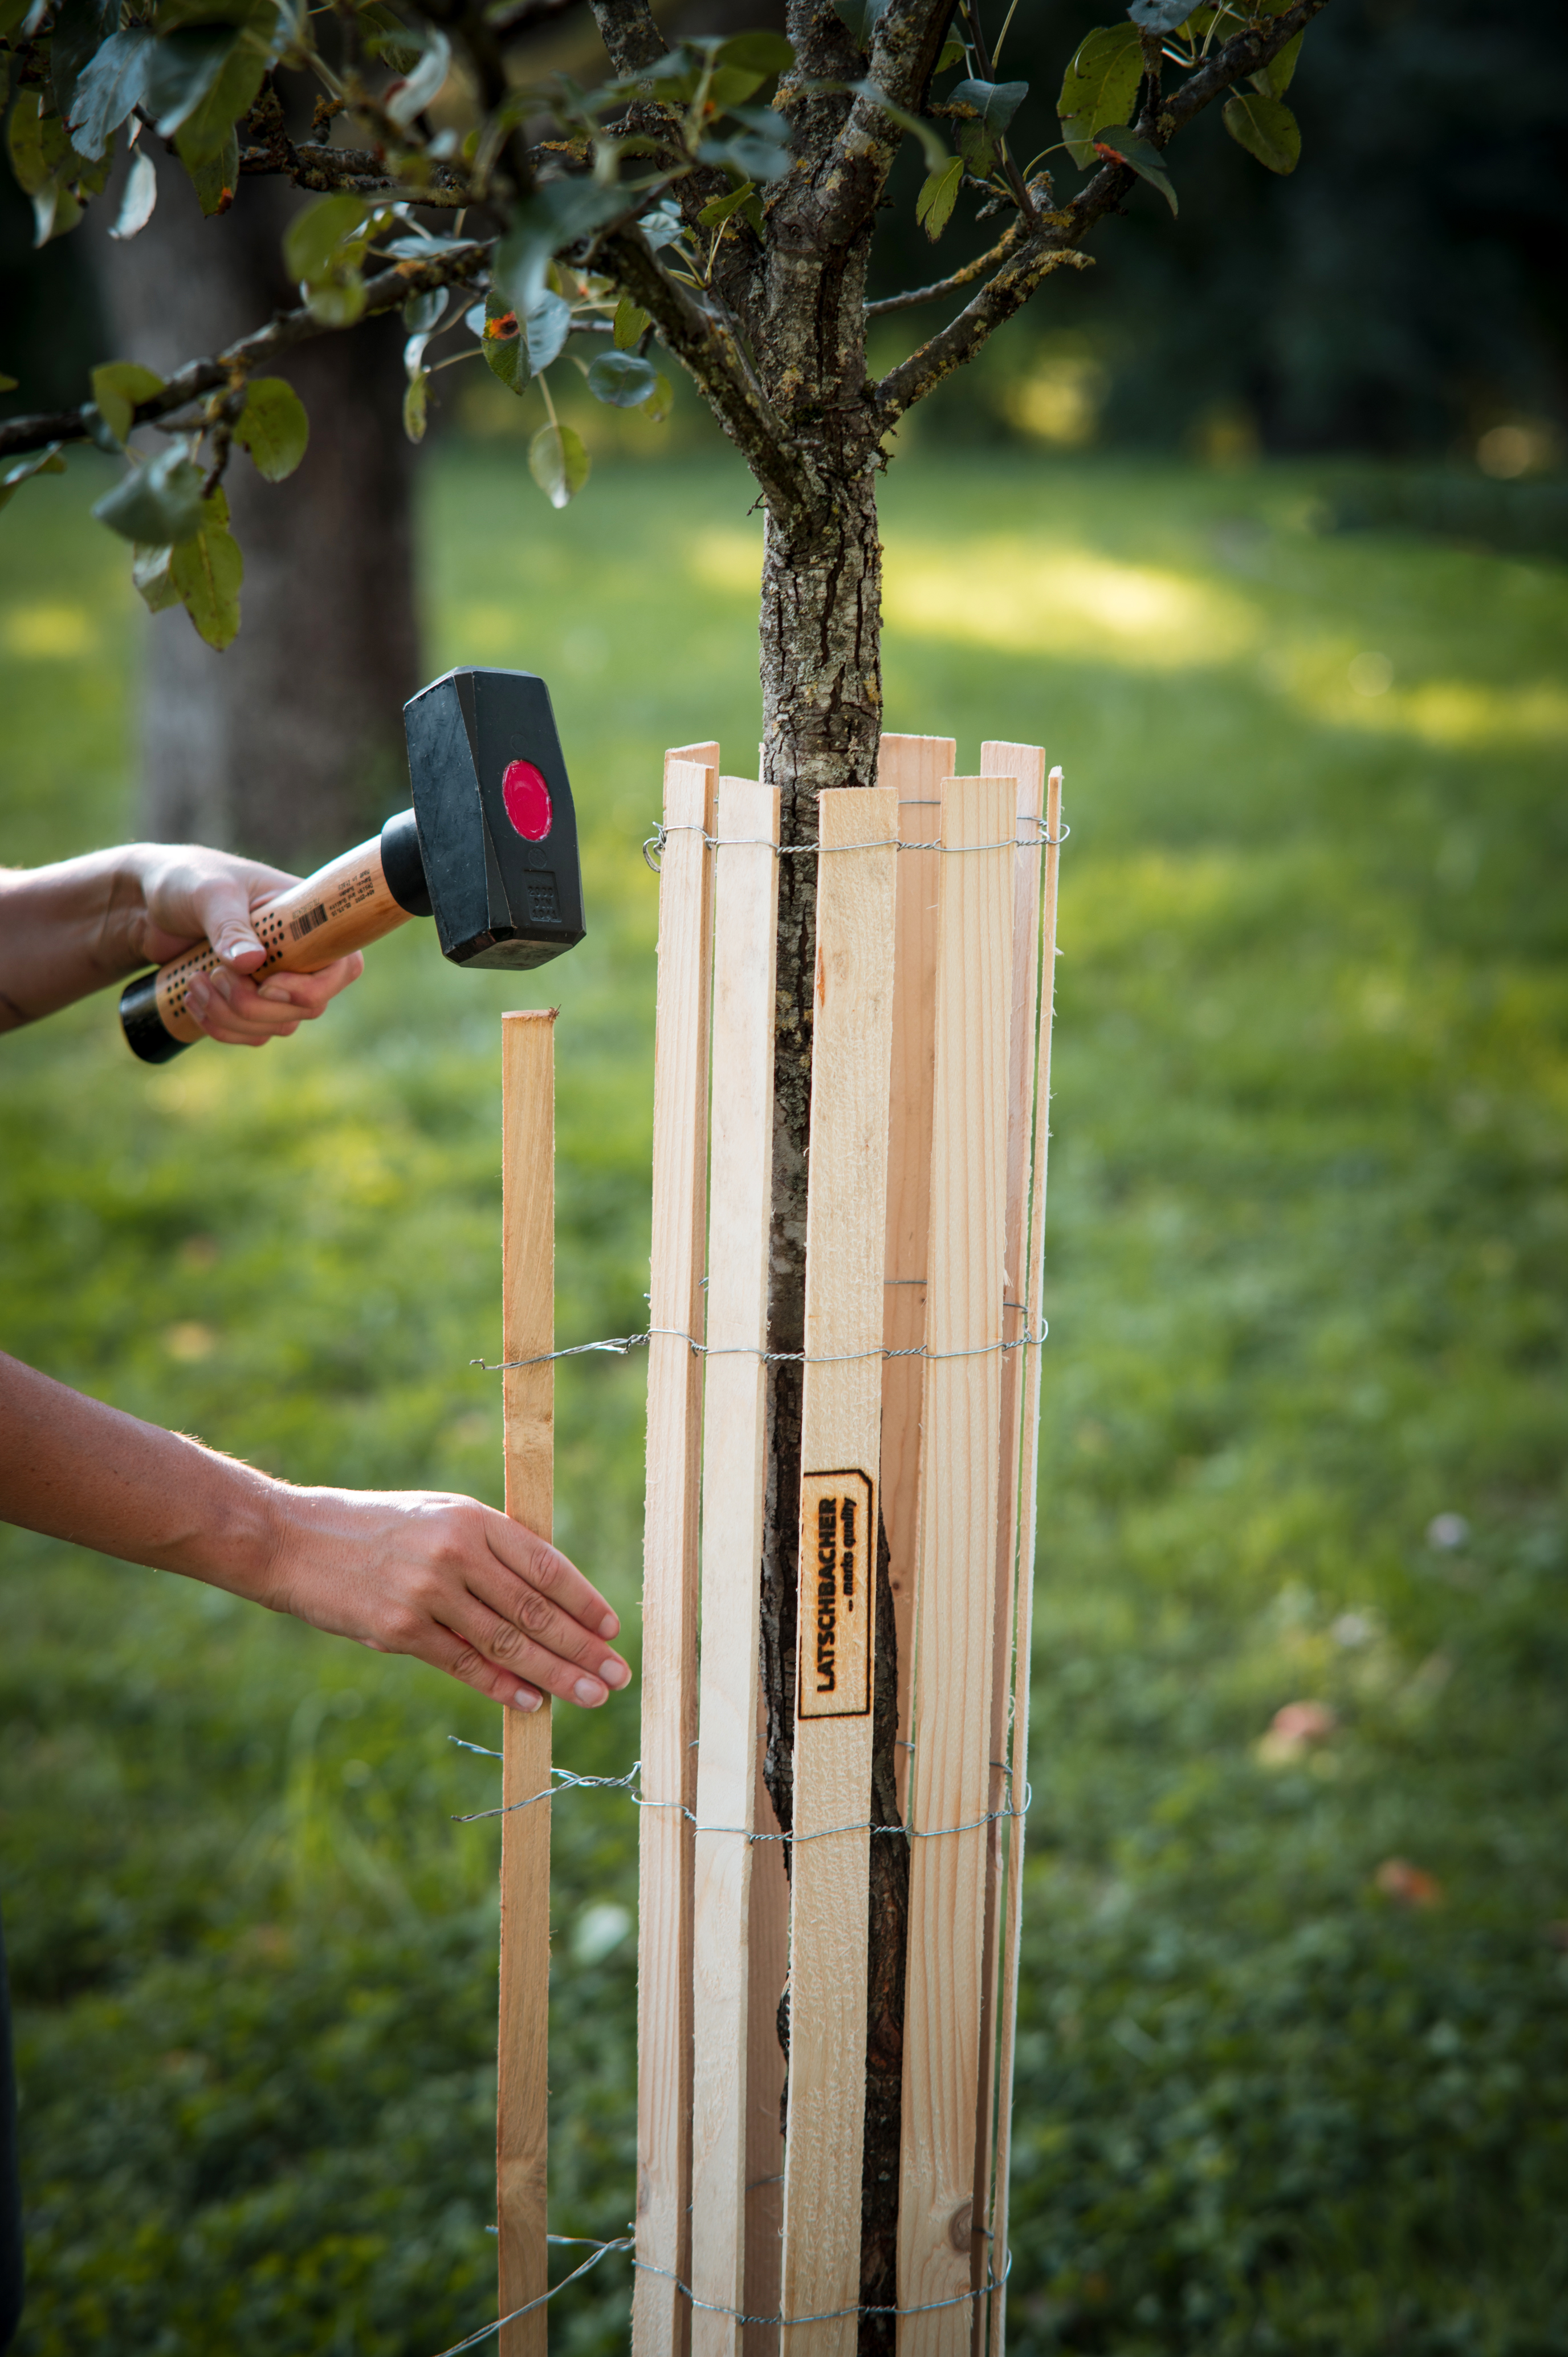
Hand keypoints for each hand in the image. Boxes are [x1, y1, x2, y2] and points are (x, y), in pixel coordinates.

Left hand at [132, 845, 362, 1046]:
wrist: (143, 901)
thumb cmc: (183, 879)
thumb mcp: (208, 893)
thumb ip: (229, 925)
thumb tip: (252, 964)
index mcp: (305, 917)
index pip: (343, 963)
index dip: (315, 986)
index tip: (267, 983)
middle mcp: (298, 953)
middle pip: (309, 1006)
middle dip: (256, 1004)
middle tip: (215, 975)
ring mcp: (274, 980)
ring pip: (278, 1026)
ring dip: (233, 1017)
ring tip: (194, 984)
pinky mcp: (247, 999)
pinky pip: (252, 1034)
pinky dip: (222, 1028)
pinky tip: (192, 1002)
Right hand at [264, 1485, 630, 1712]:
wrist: (294, 1540)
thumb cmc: (376, 1529)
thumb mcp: (438, 1518)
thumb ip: (488, 1551)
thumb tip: (545, 1599)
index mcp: (473, 1519)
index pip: (545, 1565)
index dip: (583, 1601)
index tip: (612, 1629)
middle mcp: (456, 1552)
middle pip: (535, 1609)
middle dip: (582, 1647)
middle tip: (617, 1675)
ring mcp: (428, 1593)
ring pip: (507, 1642)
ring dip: (555, 1674)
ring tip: (590, 1695)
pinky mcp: (400, 1630)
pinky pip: (464, 1665)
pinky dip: (503, 1687)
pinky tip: (533, 1702)